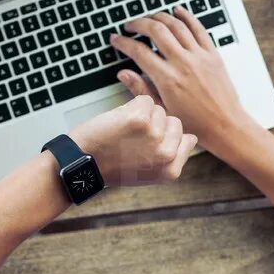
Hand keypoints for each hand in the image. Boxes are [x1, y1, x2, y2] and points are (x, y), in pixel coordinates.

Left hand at [67, 94, 197, 186]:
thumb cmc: (112, 168)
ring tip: (125, 132)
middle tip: (134, 138)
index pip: (189, 138)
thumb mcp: (149, 173)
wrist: (83, 164)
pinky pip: (144, 99)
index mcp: (172, 170)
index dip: (169, 135)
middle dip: (157, 124)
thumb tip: (191, 138)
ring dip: (142, 114)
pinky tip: (120, 122)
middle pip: (175, 121)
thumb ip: (170, 158)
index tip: (152, 141)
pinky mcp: (139, 119)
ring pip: (159, 109)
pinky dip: (130, 106)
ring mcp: (155, 136)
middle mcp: (167, 154)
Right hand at [110, 7, 255, 156]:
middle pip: (156, 30)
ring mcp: (200, 56)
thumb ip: (141, 90)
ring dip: (159, 16)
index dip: (124, 43)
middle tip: (130, 25)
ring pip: (176, 24)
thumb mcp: (162, 111)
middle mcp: (183, 63)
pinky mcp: (213, 54)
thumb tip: (124, 74)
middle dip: (139, 23)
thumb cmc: (195, 124)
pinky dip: (186, 16)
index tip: (117, 39)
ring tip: (149, 18)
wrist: (225, 127)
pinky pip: (199, 28)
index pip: (139, 52)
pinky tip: (177, 11)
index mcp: (168, 79)